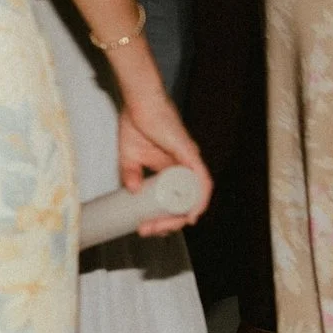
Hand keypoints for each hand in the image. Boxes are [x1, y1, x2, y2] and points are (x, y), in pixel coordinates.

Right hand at [109, 49, 213, 235]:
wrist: (138, 102)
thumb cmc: (136, 123)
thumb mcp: (129, 158)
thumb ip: (131, 175)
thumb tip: (132, 192)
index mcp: (172, 172)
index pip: (174, 203)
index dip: (162, 219)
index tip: (145, 228)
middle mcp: (185, 170)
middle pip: (184, 206)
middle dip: (167, 224)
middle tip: (147, 230)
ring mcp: (190, 163)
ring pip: (195, 199)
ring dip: (180, 217)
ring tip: (161, 227)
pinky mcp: (191, 155)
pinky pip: (203, 181)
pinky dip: (200, 199)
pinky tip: (192, 215)